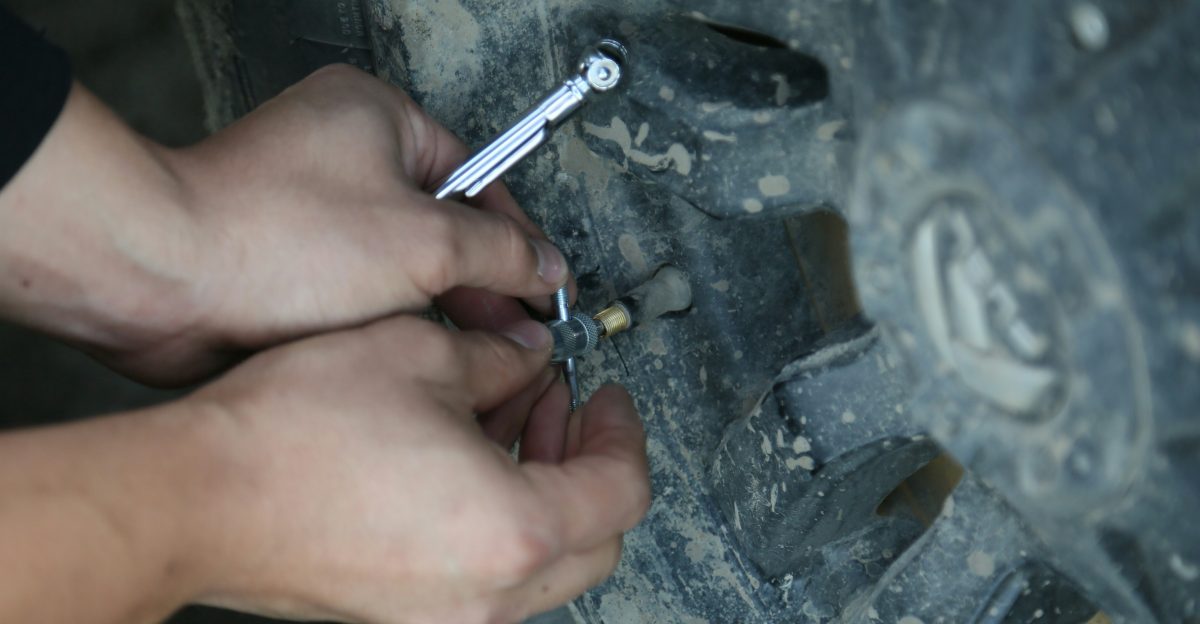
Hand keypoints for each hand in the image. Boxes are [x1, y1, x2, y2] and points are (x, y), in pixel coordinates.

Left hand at [0, 66, 570, 384]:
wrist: (163, 283)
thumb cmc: (269, 237)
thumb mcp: (423, 242)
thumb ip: (499, 253)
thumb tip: (545, 266)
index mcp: (379, 118)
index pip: (481, 180)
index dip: (521, 241)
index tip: (548, 288)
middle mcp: (345, 157)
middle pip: (444, 225)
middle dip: (481, 284)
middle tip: (518, 331)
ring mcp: (314, 210)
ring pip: (403, 264)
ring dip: (435, 307)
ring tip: (473, 350)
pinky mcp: (289, 260)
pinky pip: (361, 289)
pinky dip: (388, 319)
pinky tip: (412, 351)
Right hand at [179, 316, 649, 622]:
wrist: (196, 500)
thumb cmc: (295, 434)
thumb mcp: (421, 354)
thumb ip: (501, 359)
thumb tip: (529, 362)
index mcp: (516, 530)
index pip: (622, 489)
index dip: (623, 429)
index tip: (605, 393)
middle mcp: (493, 595)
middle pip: (596, 539)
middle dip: (590, 462)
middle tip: (563, 402)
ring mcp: (448, 618)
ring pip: (544, 562)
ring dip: (545, 489)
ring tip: (507, 417)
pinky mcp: (406, 617)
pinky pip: (488, 575)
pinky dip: (500, 519)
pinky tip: (464, 459)